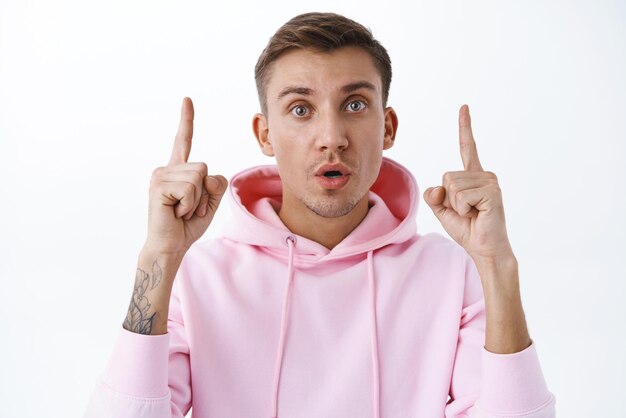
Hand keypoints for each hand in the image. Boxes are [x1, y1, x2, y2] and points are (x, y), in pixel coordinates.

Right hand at [144, 97, 227, 257]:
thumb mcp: (210, 201)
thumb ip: (215, 183)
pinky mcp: (159, 185)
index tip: (187, 100)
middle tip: (189, 209)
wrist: (171, 246)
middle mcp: (166, 168)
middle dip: (205, 193)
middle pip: (204, 167)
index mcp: (178, 170)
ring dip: (197, 200)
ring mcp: (160, 175)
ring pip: (199, 177)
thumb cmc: (188, 225)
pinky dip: (189, 204)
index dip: (186, 120)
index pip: (184, 141)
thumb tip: (205, 173)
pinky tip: (176, 212)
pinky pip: (191, 188)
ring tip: (182, 211)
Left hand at [423, 105, 512, 262]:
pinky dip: (462, 210)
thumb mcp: (443, 210)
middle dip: (448, 199)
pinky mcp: (492, 192)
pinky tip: (477, 215)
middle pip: (446, 176)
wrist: (485, 249)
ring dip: (456, 207)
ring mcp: (490, 182)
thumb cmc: (468, 230)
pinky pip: (460, 196)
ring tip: (473, 214)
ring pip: (452, 186)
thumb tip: (437, 188)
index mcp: (473, 176)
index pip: (467, 147)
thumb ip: (435, 196)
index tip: (464, 107)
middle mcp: (484, 174)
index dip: (465, 127)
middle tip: (467, 212)